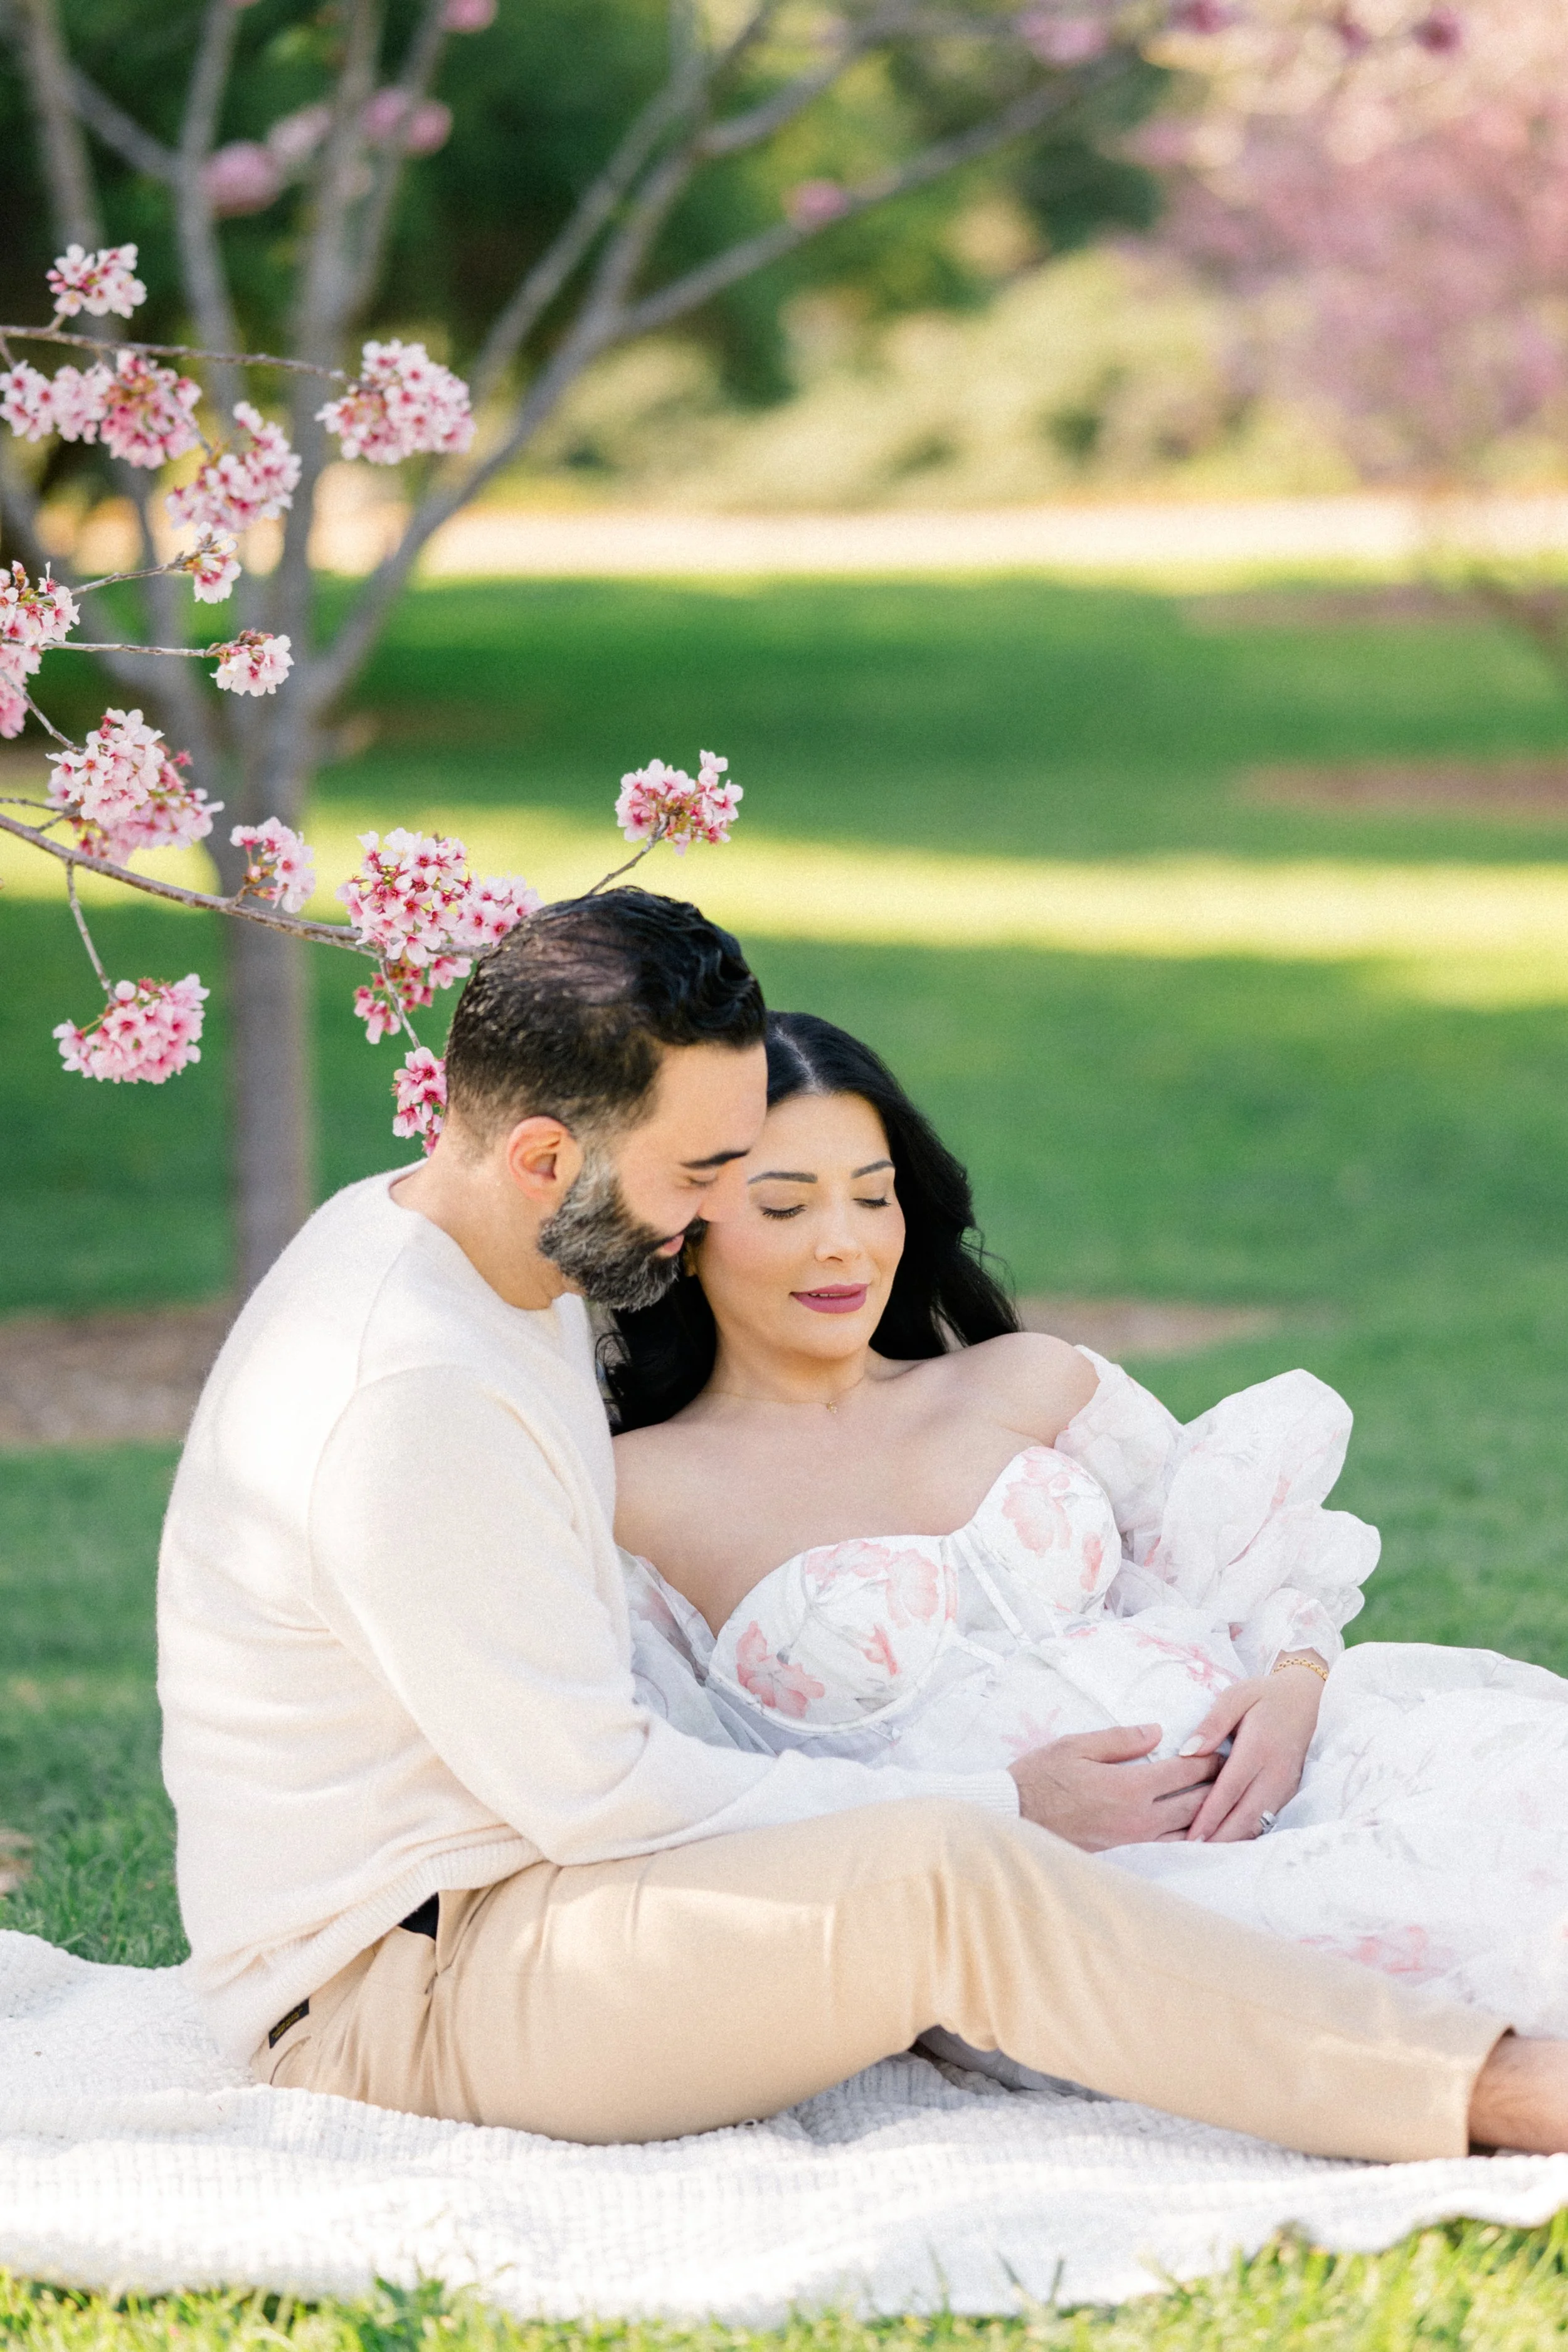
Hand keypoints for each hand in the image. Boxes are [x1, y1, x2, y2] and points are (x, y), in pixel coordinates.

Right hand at [1008, 1724, 1220, 1850]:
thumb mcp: (1077, 1745)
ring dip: (1209, 1814)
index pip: (1184, 1771)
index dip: (1208, 1758)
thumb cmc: (1041, 1777)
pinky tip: (1198, 1829)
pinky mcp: (1127, 1852)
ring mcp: (1135, 1839)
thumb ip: (1121, 1739)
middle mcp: (1140, 1818)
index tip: (1226, 1746)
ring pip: (1187, 1829)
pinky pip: (1169, 1845)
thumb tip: (1157, 1732)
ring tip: (1226, 1799)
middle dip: (1218, 1784)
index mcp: (1130, 1786)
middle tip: (1236, 1770)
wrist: (1016, 1817)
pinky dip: (1189, 1836)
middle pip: (1195, 1802)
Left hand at [1179, 1660, 1324, 1842]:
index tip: (1192, 1836)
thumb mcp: (1236, 1696)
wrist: (1307, 1699)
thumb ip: (1212, 1723)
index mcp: (1259, 1748)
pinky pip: (1267, 1818)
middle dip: (1220, 1838)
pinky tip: (1228, 1841)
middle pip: (1246, 1814)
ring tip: (1206, 1855)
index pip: (1230, 1789)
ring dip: (1234, 1840)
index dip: (1211, 1815)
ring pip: (1259, 1822)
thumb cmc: (1264, 1696)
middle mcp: (1275, 1772)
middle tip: (1192, 1855)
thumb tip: (1187, 1751)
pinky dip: (1248, 1832)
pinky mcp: (1289, 1792)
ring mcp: (1285, 1785)